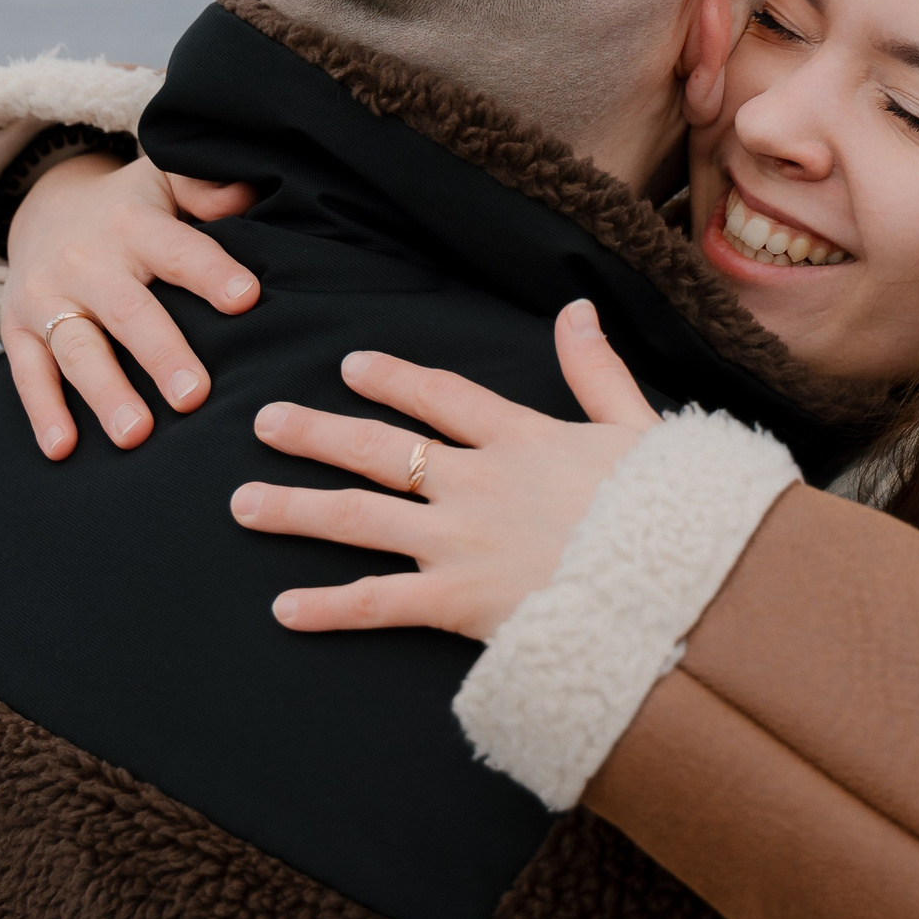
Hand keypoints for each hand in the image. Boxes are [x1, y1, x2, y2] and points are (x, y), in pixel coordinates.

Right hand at [0, 152, 259, 458]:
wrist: (44, 208)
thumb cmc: (129, 209)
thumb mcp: (163, 182)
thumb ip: (203, 189)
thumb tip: (246, 193)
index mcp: (133, 224)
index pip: (178, 249)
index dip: (210, 272)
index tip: (246, 299)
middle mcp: (85, 261)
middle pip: (127, 310)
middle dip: (160, 354)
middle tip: (194, 397)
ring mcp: (46, 298)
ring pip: (77, 349)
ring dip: (105, 393)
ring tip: (135, 435)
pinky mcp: (17, 329)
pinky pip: (28, 374)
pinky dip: (43, 413)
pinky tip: (63, 449)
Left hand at [231, 301, 659, 641]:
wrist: (676, 581)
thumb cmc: (671, 512)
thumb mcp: (640, 427)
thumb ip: (597, 372)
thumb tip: (577, 308)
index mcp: (522, 438)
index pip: (442, 396)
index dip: (393, 380)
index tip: (351, 367)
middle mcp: (478, 481)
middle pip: (379, 447)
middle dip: (317, 432)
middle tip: (263, 421)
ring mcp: (460, 540)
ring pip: (358, 516)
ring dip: (295, 508)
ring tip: (241, 503)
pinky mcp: (457, 600)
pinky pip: (378, 602)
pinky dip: (328, 608)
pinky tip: (283, 610)